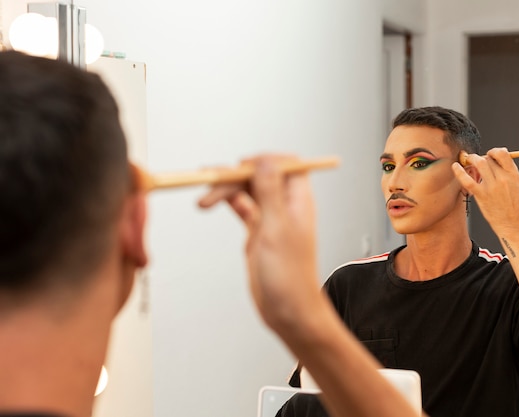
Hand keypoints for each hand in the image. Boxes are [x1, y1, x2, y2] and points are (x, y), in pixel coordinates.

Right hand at [198, 155, 320, 331]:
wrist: (288, 311)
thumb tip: (265, 162)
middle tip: (211, 184)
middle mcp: (285, 207)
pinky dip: (228, 202)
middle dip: (236, 176)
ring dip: (226, 190)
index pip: (286, 165)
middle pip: (260, 176)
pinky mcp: (258, 233)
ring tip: (204, 200)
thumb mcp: (277, 230)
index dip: (263, 160)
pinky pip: (242, 208)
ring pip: (248, 192)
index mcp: (298, 202)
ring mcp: (271, 219)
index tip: (241, 166)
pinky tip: (212, 202)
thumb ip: (270, 193)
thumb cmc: (290, 278)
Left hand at [452, 147, 518, 233]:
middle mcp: (503, 179)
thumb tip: (496, 156)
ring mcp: (492, 187)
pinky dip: (459, 172)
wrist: (511, 223)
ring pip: (479, 164)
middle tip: (476, 160)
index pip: (503, 154)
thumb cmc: (512, 203)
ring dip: (471, 159)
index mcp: (513, 174)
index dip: (494, 151)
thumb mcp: (516, 183)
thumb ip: (507, 169)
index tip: (489, 154)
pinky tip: (455, 167)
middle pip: (489, 158)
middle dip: (480, 157)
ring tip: (468, 160)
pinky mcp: (481, 195)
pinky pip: (468, 180)